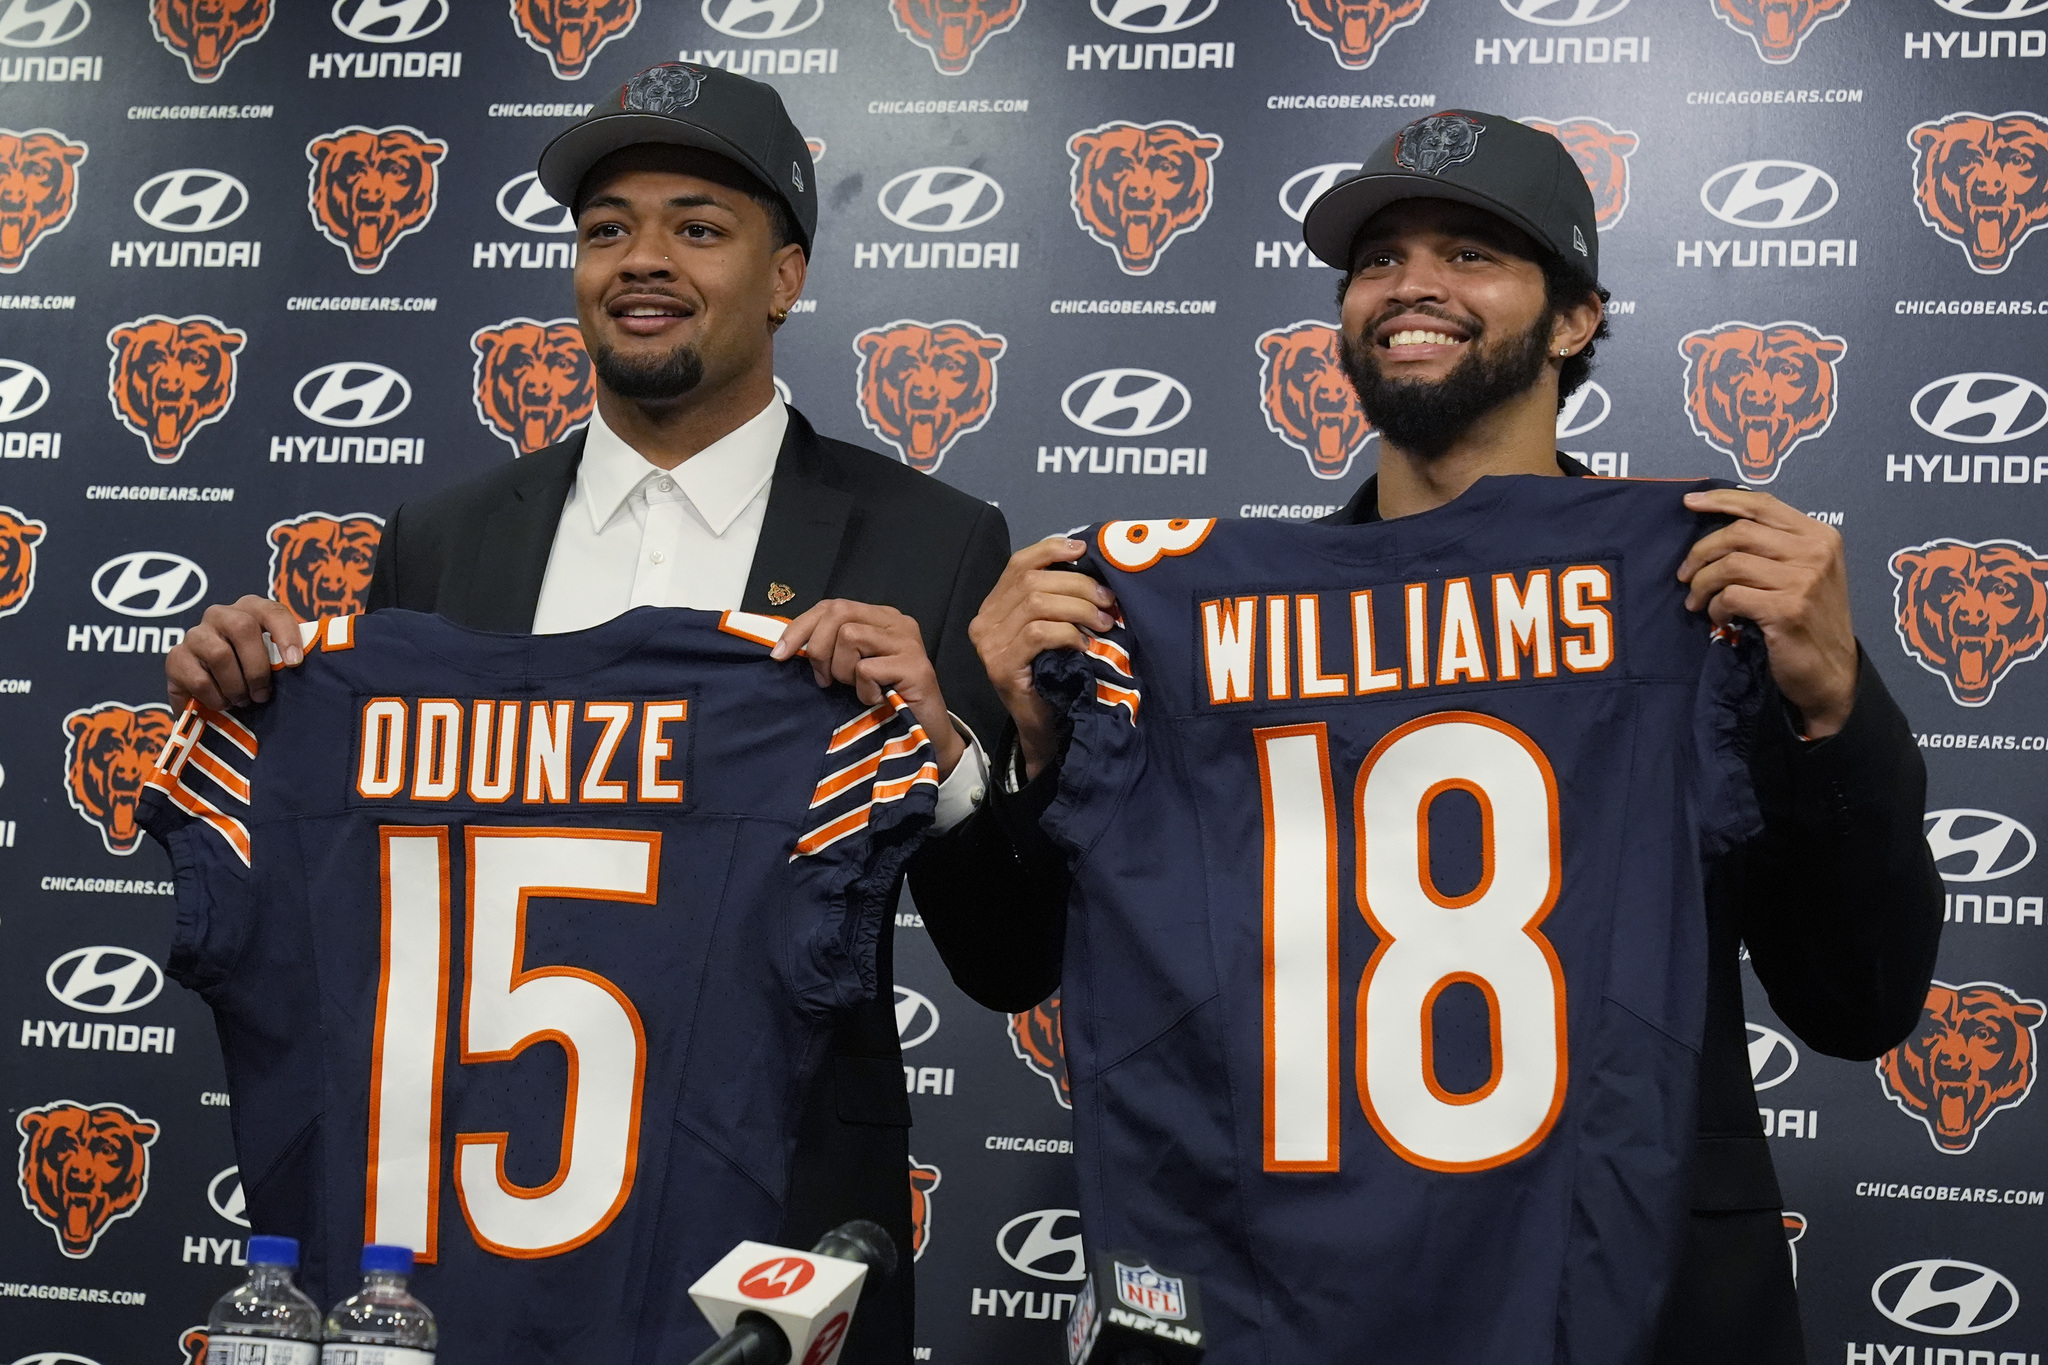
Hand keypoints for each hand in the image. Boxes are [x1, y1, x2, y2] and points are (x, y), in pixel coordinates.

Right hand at [166, 595, 303, 710]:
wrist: (212, 696)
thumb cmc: (253, 675)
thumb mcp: (273, 663)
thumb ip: (285, 658)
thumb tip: (299, 665)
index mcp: (250, 610)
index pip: (272, 611)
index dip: (285, 634)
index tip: (295, 663)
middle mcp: (220, 615)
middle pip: (243, 628)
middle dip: (257, 667)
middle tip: (262, 695)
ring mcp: (195, 634)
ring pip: (219, 654)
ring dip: (235, 685)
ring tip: (241, 701)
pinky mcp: (175, 658)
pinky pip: (197, 678)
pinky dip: (215, 697)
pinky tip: (221, 704)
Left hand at [771, 600, 965, 778]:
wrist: (925, 736)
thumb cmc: (884, 701)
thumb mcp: (851, 667)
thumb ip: (832, 647)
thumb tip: (787, 645)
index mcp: (880, 617)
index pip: (831, 606)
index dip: (800, 627)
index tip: (779, 655)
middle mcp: (897, 622)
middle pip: (838, 613)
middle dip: (819, 649)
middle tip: (825, 680)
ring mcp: (909, 642)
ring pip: (850, 636)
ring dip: (842, 670)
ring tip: (856, 689)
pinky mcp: (915, 666)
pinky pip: (866, 669)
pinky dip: (863, 690)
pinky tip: (876, 699)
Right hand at [967, 536, 1117, 779]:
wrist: (1041, 726)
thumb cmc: (1051, 674)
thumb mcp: (1050, 629)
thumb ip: (1054, 599)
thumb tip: (1087, 563)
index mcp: (993, 606)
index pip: (1018, 564)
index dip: (1052, 549)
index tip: (1084, 551)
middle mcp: (983, 621)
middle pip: (1032, 580)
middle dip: (1078, 584)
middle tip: (1109, 601)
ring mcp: (989, 644)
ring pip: (1037, 603)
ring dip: (1079, 608)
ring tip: (1105, 623)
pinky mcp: (1001, 666)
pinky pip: (1039, 633)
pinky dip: (1068, 633)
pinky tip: (1084, 645)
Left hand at [1679, 488, 1857, 736]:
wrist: (1832, 673)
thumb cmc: (1809, 620)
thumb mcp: (1804, 572)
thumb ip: (1774, 546)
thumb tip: (1719, 524)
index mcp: (1819, 535)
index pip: (1762, 504)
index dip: (1721, 500)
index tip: (1689, 503)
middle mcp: (1815, 552)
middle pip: (1739, 532)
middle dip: (1701, 551)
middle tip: (1685, 574)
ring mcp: (1803, 580)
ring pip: (1730, 564)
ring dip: (1702, 583)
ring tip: (1696, 601)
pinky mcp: (1787, 610)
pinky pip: (1731, 596)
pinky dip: (1715, 606)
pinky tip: (1718, 618)